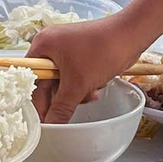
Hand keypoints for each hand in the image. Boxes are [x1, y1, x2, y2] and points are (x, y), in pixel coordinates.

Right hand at [32, 14, 150, 122]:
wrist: (131, 34)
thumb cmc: (101, 53)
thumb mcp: (78, 84)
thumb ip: (61, 108)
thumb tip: (51, 126)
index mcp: (42, 45)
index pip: (31, 79)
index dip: (37, 101)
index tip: (45, 120)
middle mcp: (50, 44)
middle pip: (48, 81)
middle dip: (65, 96)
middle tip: (74, 107)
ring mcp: (66, 47)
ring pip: (64, 81)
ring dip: (78, 91)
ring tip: (93, 92)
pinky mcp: (81, 51)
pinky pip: (76, 74)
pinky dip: (85, 83)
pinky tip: (98, 86)